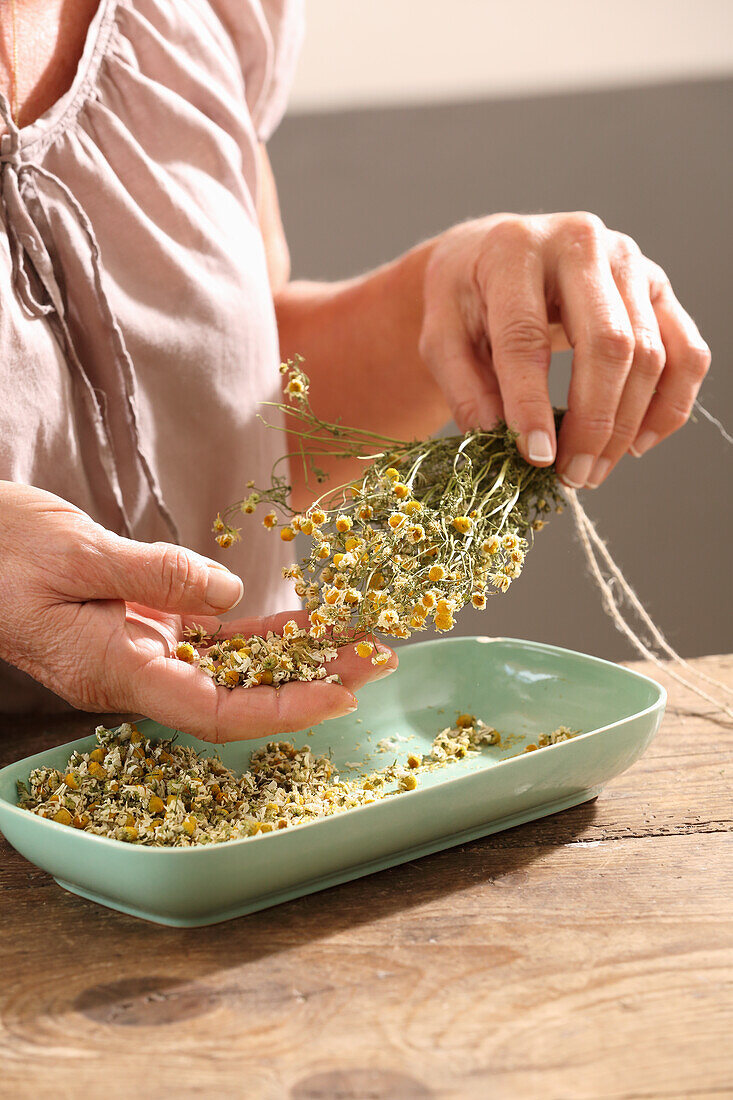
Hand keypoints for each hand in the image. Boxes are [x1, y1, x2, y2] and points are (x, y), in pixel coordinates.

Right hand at [0, 483, 395, 739]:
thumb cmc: (0, 549)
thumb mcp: (77, 551)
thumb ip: (154, 575)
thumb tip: (229, 595)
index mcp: (112, 670)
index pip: (212, 710)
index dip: (279, 710)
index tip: (337, 696)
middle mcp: (133, 673)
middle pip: (236, 695)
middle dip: (307, 682)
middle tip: (373, 660)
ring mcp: (141, 653)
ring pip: (232, 667)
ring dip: (294, 655)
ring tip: (354, 638)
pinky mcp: (145, 627)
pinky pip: (213, 639)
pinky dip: (259, 630)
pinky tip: (303, 621)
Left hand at [419, 212, 710, 487]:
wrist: (497, 252)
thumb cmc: (468, 297)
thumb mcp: (441, 336)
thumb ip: (464, 387)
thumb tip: (498, 440)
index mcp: (514, 249)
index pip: (527, 336)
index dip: (531, 403)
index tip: (534, 457)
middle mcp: (581, 244)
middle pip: (608, 343)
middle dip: (593, 422)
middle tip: (571, 476)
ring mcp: (629, 262)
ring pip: (651, 354)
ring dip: (626, 426)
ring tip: (592, 470)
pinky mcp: (658, 288)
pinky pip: (687, 352)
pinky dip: (670, 406)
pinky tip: (637, 445)